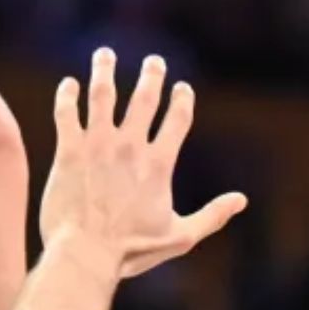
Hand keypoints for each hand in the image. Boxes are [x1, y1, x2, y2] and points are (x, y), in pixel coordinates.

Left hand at [39, 49, 247, 278]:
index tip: (181, 88)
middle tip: (154, 61)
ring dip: (104, 71)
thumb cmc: (131, 251)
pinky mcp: (68, 153)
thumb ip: (212, 216)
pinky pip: (67, 114)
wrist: (86, 255)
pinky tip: (68, 84)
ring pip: (102, 95)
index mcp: (159, 163)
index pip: (177, 118)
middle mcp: (130, 147)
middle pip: (144, 98)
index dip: (182, 99)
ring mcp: (98, 147)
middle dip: (151, 75)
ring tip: (104, 54)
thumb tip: (241, 200)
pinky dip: (68, 96)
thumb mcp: (180, 237)